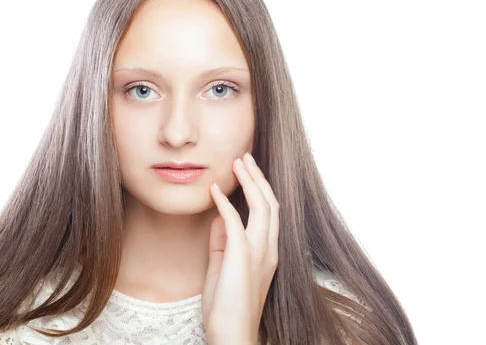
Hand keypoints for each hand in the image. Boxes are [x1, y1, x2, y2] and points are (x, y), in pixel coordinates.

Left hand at [202, 152, 279, 344]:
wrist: (232, 335)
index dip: (260, 189)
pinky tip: (215, 189)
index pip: (269, 213)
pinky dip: (225, 202)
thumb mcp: (225, 270)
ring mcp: (259, 252)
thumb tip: (218, 220)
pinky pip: (235, 220)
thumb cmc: (228, 307)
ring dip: (249, 182)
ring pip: (262, 206)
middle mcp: (269, 249)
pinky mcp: (242, 256)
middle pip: (271, 203)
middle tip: (245, 158)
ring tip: (238, 163)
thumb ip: (223, 244)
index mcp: (267, 252)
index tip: (248, 171)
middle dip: (258, 177)